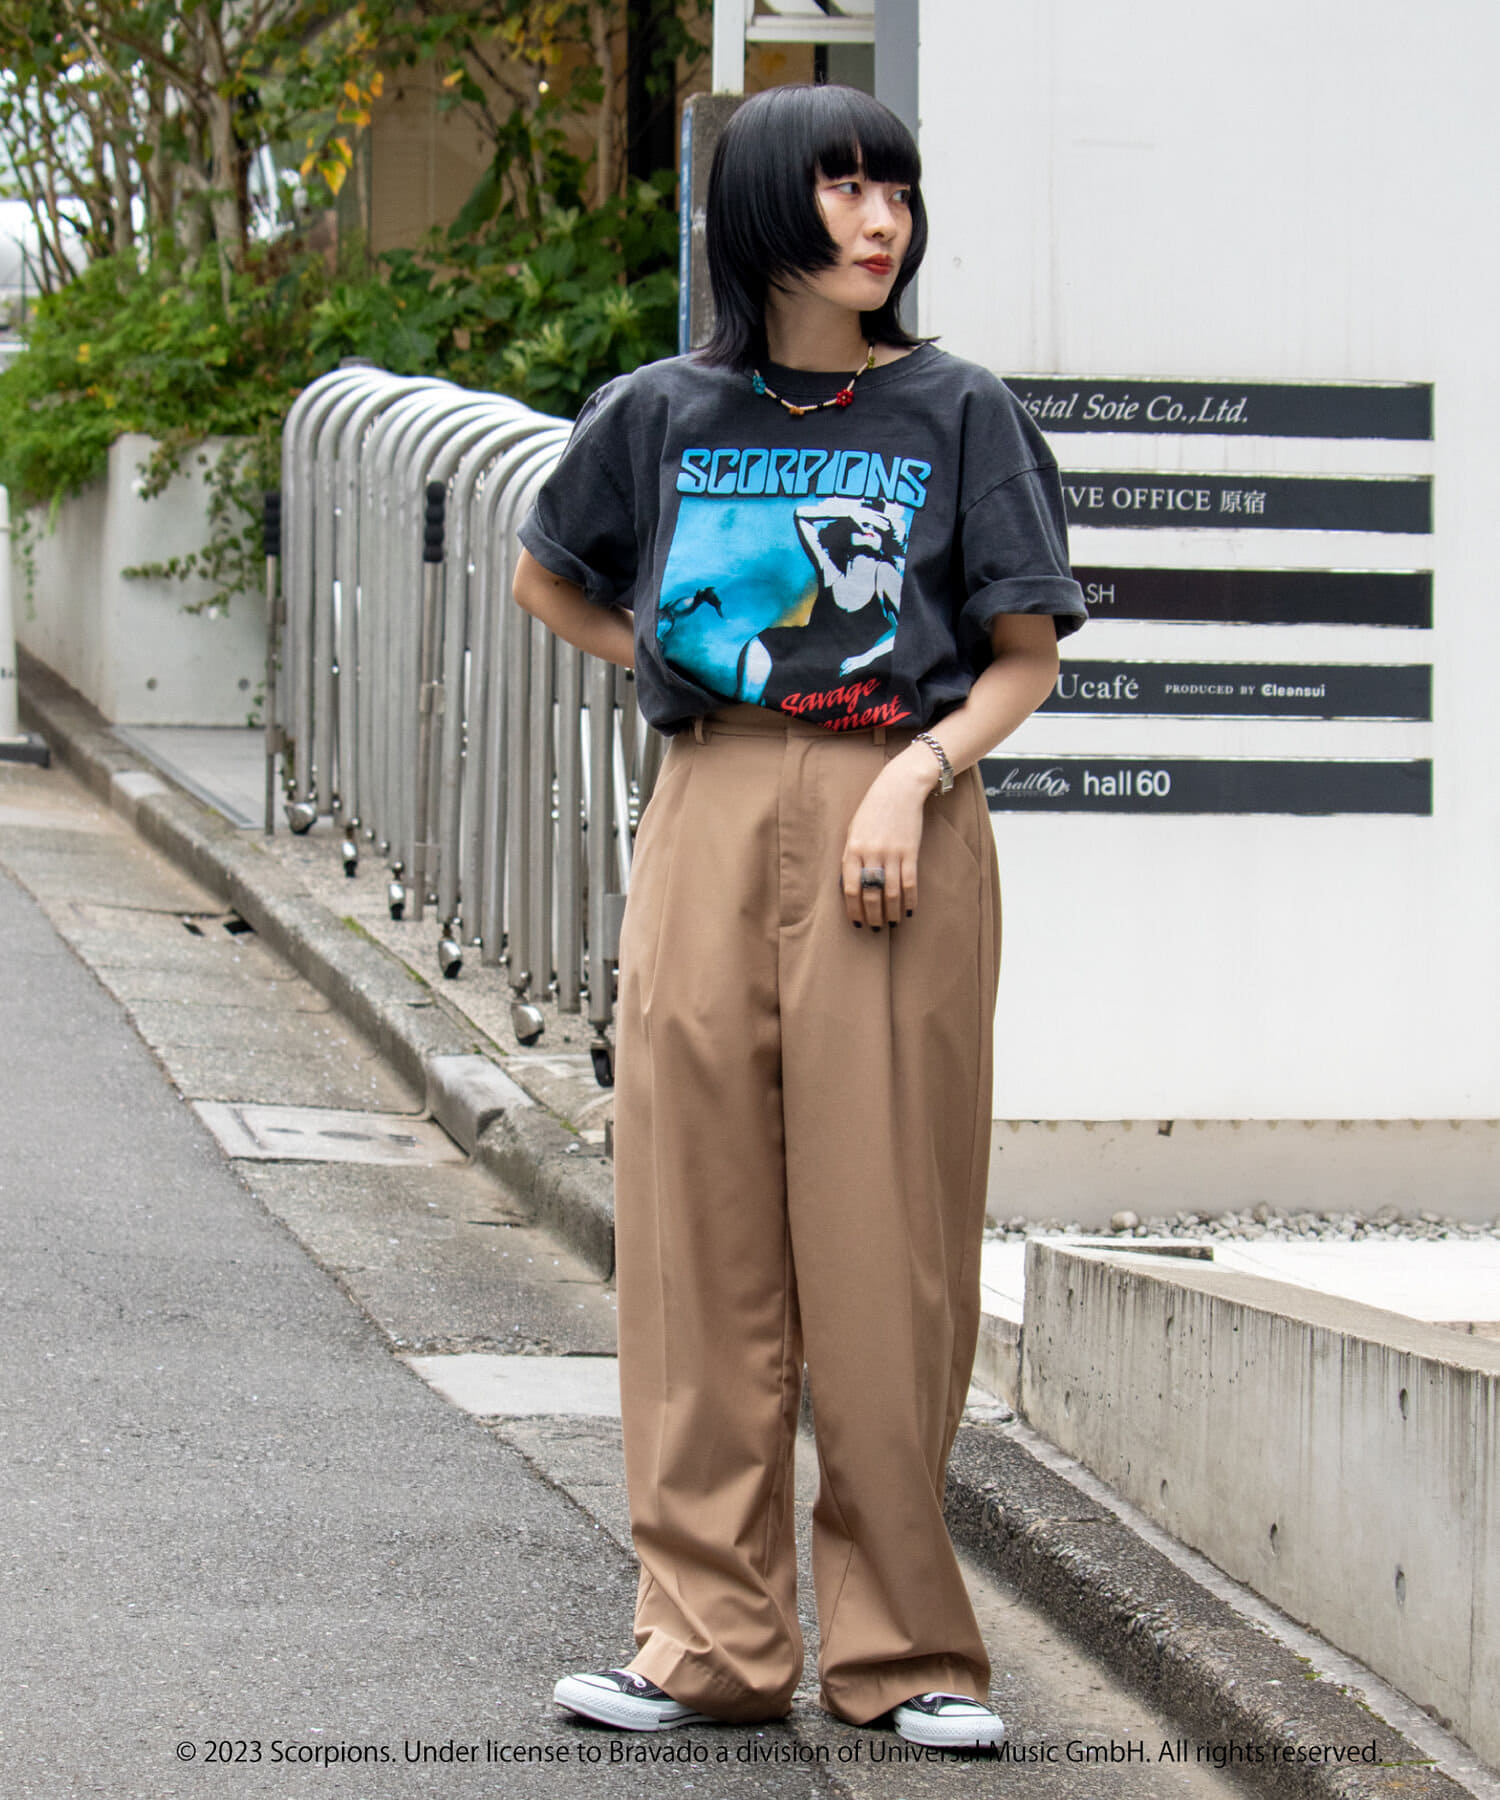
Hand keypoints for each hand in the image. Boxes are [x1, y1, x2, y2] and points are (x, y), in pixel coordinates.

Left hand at [840, 750, 937, 928]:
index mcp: (852, 849)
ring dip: (892, 912)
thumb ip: (851, 856)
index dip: (853, 909)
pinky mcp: (910, 851)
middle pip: (870, 894)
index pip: (850, 888)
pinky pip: (910, 882)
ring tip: (893, 923)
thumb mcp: (854, 830)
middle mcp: (871, 853)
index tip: (856, 923)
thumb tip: (850, 885)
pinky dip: (910, 900)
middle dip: (873, 915)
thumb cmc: (873, 810)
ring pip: (891, 892)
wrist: (899, 788)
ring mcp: (891, 853)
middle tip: (875, 929)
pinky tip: (909, 910)